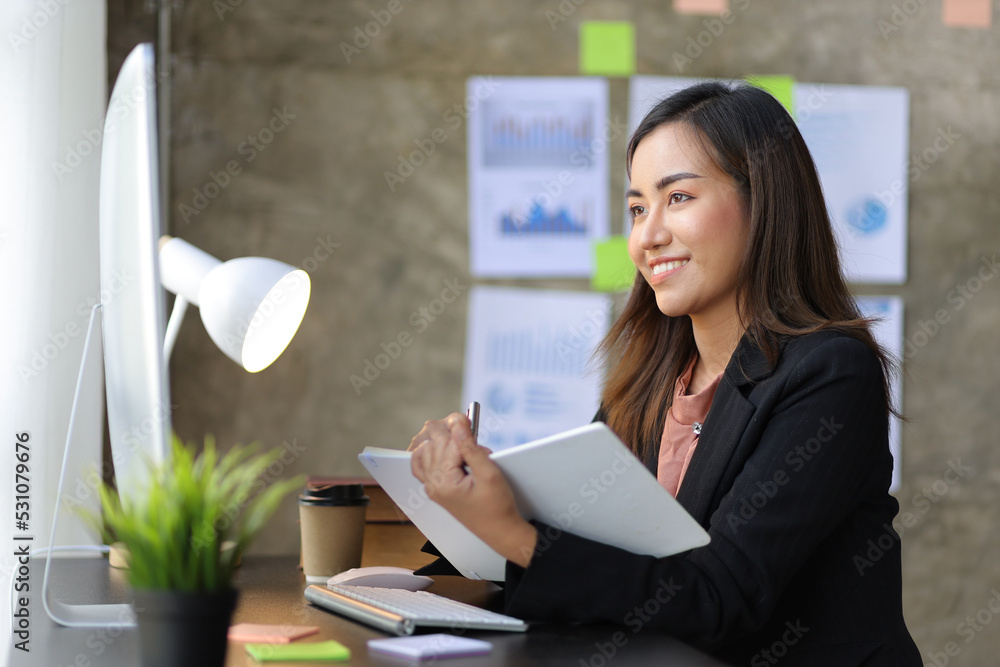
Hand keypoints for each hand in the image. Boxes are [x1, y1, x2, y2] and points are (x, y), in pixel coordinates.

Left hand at [409, 414, 536, 567]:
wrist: (499, 530)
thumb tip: (458, 424)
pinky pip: (419, 465)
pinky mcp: (435, 488)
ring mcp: (431, 487)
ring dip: (442, 440)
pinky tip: (440, 446)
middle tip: (471, 431)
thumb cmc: (497, 506)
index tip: (469, 418)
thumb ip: (471, 447)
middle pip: (433, 442)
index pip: (447, 442)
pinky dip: (426, 451)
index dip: (460, 427)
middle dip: (452, 432)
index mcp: (444, 482)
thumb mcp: (489, 474)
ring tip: (463, 442)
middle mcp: (433, 484)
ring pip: (424, 449)